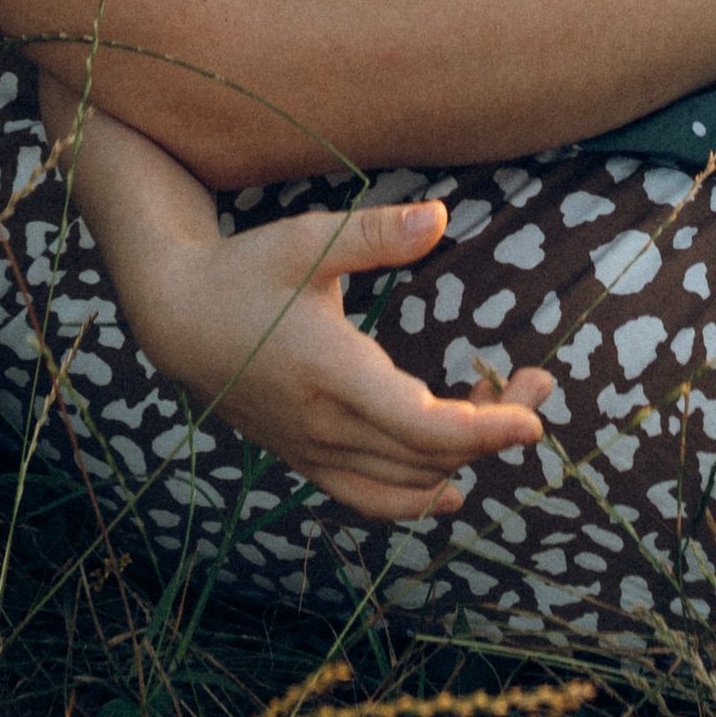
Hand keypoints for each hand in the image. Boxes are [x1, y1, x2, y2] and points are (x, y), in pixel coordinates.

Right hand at [114, 191, 553, 520]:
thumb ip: (376, 235)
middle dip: (493, 430)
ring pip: (405, 482)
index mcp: (332, 374)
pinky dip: (415, 498)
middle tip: (536, 382)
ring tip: (500, 407)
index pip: (422, 427)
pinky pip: (369, 497)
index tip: (534, 419)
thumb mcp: (309, 240)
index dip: (484, 431)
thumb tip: (441, 218)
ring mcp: (314, 451)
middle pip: (427, 457)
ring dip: (462, 460)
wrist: (178, 318)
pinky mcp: (306, 458)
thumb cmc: (246, 269)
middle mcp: (325, 426)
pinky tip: (450, 487)